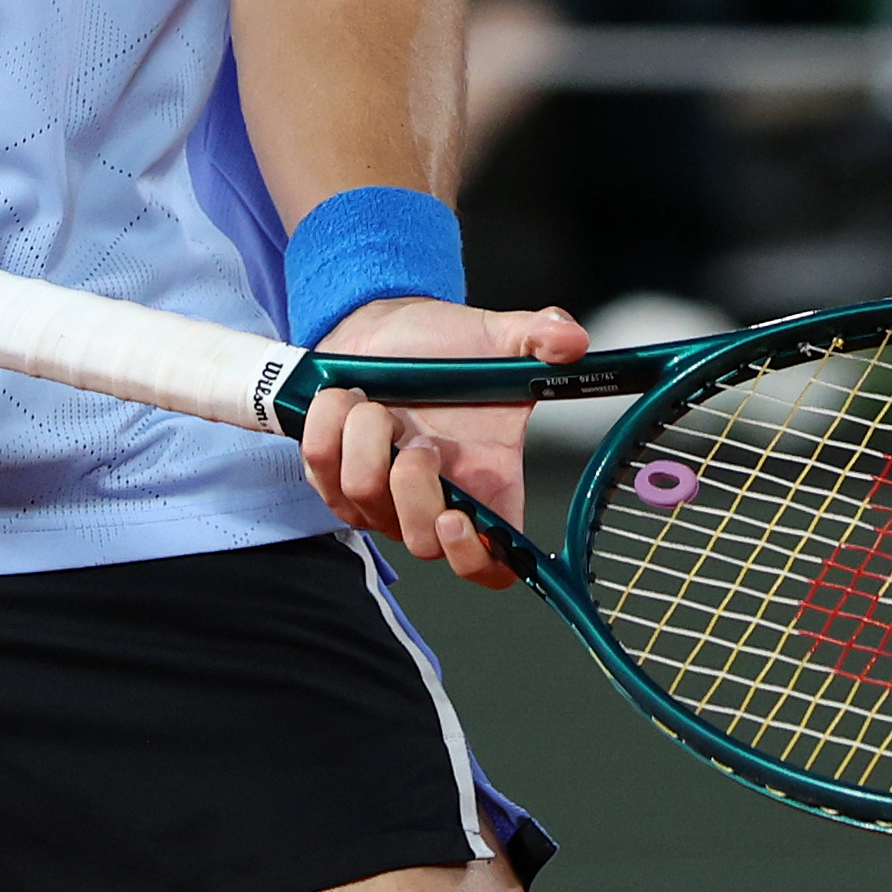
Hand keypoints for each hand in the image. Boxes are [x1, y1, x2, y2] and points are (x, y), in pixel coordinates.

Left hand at [295, 292, 586, 589]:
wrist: (384, 327)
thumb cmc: (444, 346)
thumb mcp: (497, 337)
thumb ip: (541, 336)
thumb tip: (570, 340)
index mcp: (485, 485)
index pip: (490, 564)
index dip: (477, 560)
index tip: (461, 520)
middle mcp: (434, 502)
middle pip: (422, 544)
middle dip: (414, 487)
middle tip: (418, 437)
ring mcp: (380, 498)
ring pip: (364, 501)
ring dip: (366, 439)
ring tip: (375, 402)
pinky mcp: (333, 479)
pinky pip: (321, 471)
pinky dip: (328, 427)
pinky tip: (344, 400)